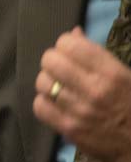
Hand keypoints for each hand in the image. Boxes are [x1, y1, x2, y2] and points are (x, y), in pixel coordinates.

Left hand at [34, 27, 130, 161]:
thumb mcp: (123, 74)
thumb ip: (96, 53)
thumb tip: (73, 32)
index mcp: (110, 73)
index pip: (69, 44)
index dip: (65, 44)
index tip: (70, 52)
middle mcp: (94, 90)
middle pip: (50, 61)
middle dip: (53, 61)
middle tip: (61, 69)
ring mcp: (80, 111)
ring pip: (42, 82)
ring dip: (48, 82)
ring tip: (59, 86)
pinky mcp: (69, 129)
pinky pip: (40, 106)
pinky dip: (44, 102)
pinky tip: (55, 103)